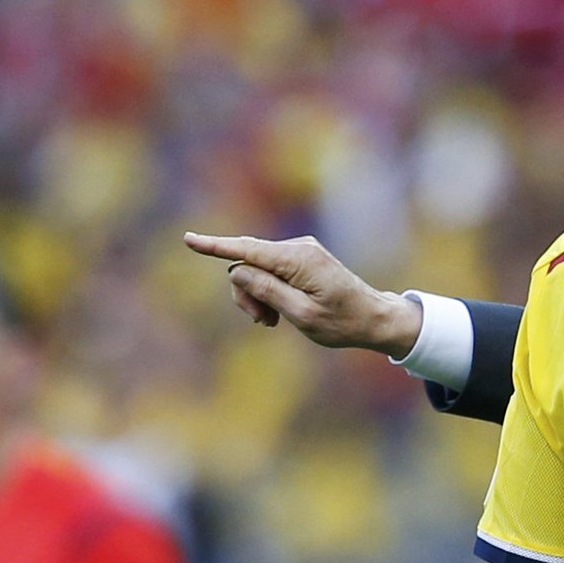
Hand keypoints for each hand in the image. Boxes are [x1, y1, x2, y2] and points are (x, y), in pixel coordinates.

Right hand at [180, 231, 422, 355]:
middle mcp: (299, 248)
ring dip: (257, 295)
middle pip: (248, 263)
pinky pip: (271, 270)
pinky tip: (279, 312)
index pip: (248, 249)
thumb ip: (267, 291)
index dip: (215, 247)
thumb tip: (237, 270)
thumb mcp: (301, 314)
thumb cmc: (343, 322)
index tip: (188, 240)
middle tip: (262, 322)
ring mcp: (301, 250)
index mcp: (299, 260)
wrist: (375, 318)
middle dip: (246, 292)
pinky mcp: (301, 258)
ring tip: (273, 321)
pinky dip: (269, 291)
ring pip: (257, 268)